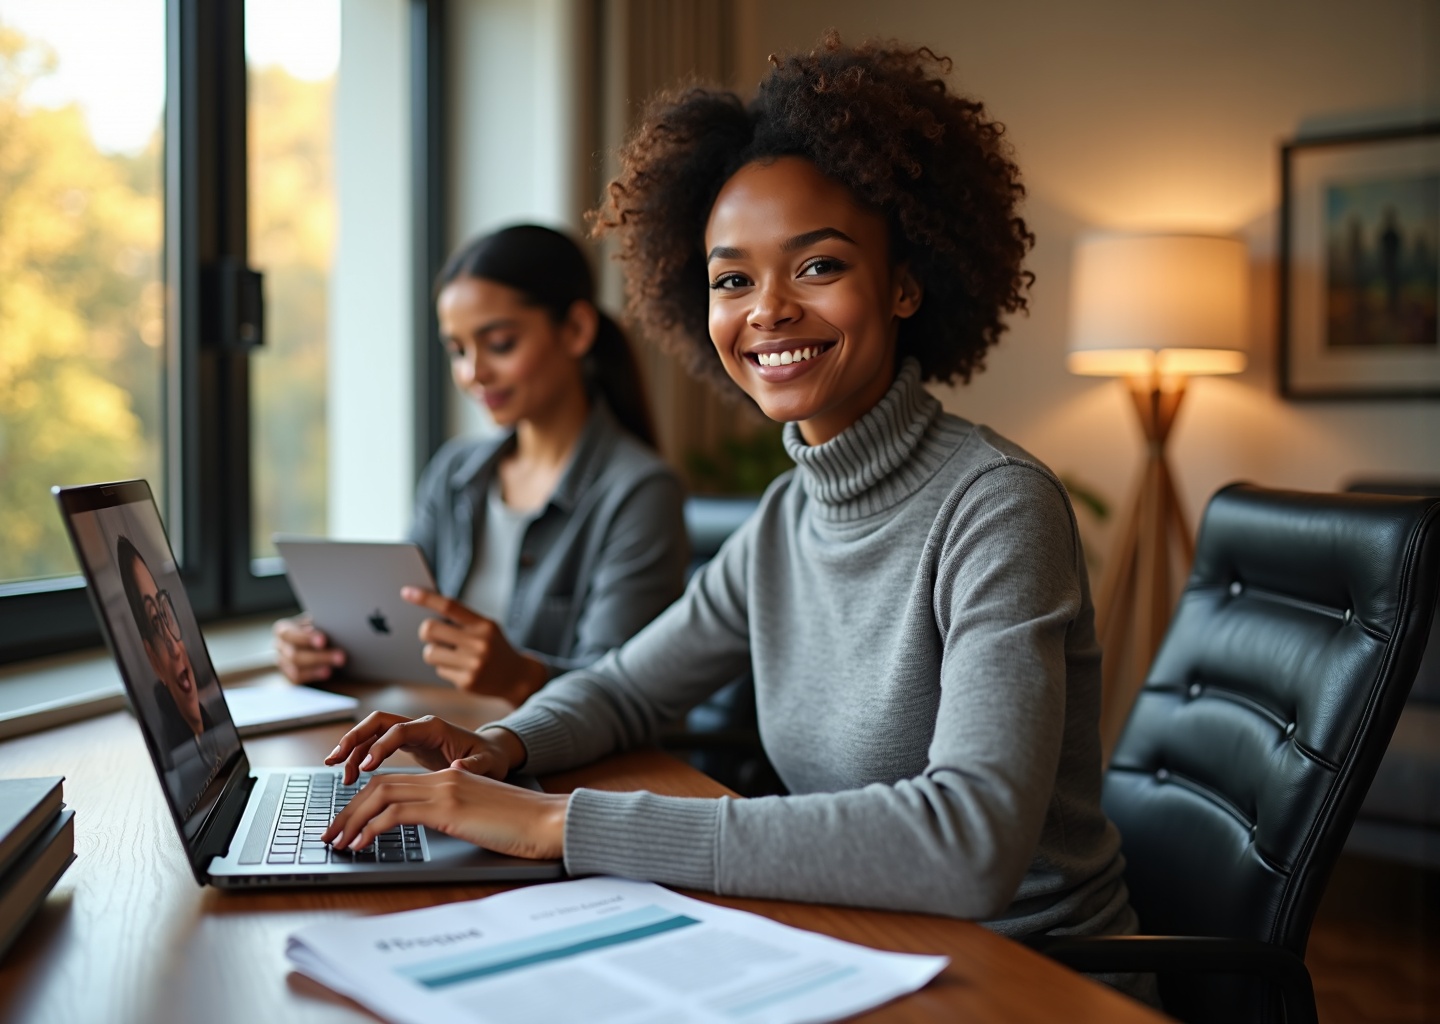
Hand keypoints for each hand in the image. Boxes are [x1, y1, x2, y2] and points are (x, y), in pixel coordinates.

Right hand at [273, 616, 345, 682]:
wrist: (315, 643)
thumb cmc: (318, 628)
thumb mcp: (317, 622)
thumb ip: (319, 624)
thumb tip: (331, 625)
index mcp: (283, 630)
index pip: (290, 634)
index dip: (306, 638)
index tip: (323, 640)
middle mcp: (280, 646)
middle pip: (295, 655)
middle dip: (319, 656)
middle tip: (341, 657)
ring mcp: (282, 663)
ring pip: (296, 669)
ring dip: (318, 668)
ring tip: (336, 666)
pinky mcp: (289, 676)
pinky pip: (298, 679)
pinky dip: (313, 675)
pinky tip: (328, 673)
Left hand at [320, 769, 568, 860]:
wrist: (548, 821)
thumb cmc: (522, 824)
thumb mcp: (479, 816)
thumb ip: (452, 814)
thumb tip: (429, 828)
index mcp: (450, 777)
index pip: (394, 783)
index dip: (363, 803)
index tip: (347, 826)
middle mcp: (443, 777)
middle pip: (379, 785)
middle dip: (347, 811)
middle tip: (330, 835)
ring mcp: (444, 790)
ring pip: (380, 796)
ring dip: (351, 821)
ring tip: (337, 843)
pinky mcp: (447, 808)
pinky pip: (395, 813)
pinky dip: (370, 829)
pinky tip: (361, 845)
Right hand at [323, 711, 521, 783]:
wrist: (492, 753)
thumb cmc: (490, 757)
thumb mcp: (488, 763)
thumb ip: (475, 765)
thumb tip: (459, 768)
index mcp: (434, 728)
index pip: (399, 730)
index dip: (380, 746)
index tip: (366, 767)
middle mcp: (418, 726)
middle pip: (377, 722)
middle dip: (354, 738)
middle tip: (334, 760)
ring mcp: (411, 733)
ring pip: (372, 733)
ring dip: (352, 749)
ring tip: (339, 773)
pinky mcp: (407, 744)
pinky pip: (376, 745)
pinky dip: (361, 757)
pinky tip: (352, 775)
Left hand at [402, 587, 547, 703]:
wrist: (517, 677)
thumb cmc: (495, 647)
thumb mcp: (487, 627)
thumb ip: (462, 621)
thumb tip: (427, 614)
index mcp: (483, 624)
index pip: (449, 606)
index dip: (425, 598)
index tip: (406, 592)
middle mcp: (479, 643)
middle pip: (429, 630)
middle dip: (426, 632)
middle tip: (435, 635)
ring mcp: (472, 664)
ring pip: (429, 653)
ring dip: (435, 652)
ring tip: (452, 654)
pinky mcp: (466, 682)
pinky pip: (439, 670)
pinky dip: (446, 668)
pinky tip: (462, 669)